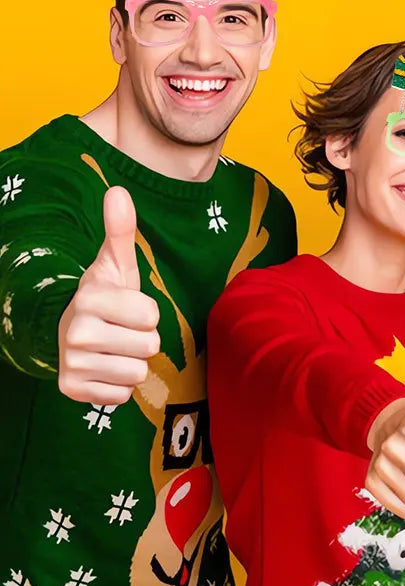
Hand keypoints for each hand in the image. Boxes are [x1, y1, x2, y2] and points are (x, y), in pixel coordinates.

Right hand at [57, 187, 160, 405]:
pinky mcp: (73, 390)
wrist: (72, 331)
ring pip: (137, 372)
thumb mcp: (116, 264)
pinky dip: (118, 384)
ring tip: (114, 348)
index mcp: (90, 298)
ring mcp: (72, 363)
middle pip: (149, 346)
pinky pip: (122, 394)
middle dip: (143, 339)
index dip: (147, 313)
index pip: (151, 316)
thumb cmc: (107, 297)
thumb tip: (118, 191)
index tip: (128, 308)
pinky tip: (104, 367)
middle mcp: (75, 332)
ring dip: (132, 362)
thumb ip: (121, 231)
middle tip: (122, 330)